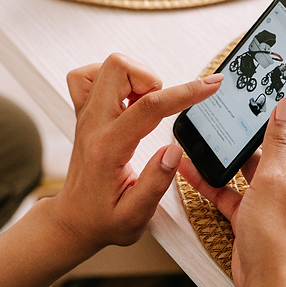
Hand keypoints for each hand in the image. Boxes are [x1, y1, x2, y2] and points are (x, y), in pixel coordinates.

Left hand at [46, 54, 222, 253]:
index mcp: (108, 148)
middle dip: (153, 79)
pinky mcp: (82, 113)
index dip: (185, 93)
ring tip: (146, 108)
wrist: (74, 219)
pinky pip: (89, 76)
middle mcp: (92, 124)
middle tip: (163, 108)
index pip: (149, 107)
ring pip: (107, 66)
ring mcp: (85, 115)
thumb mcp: (135, 216)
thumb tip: (174, 150)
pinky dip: (113, 78)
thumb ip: (156, 183)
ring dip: (136, 78)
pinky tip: (127, 100)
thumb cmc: (103, 220)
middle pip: (118, 68)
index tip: (212, 84)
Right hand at [178, 83, 285, 286]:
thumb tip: (284, 105)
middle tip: (243, 89)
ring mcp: (275, 193)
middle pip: (280, 134)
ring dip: (230, 148)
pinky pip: (231, 186)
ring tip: (210, 125)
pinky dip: (212, 178)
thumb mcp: (276, 179)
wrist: (269, 286)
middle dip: (259, 114)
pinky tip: (189, 166)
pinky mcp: (254, 210)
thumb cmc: (279, 238)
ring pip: (251, 160)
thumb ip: (278, 140)